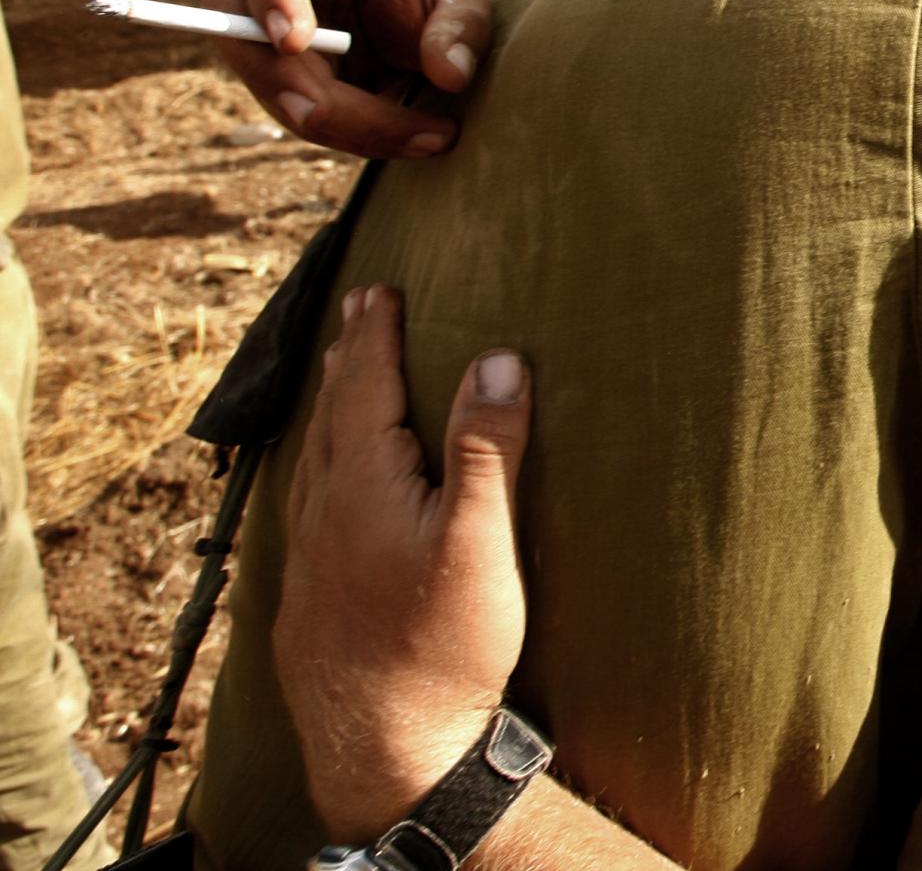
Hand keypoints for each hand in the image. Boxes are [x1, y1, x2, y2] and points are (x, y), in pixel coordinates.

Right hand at [202, 0, 493, 155]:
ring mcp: (264, 40)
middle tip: (380, 128)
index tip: (293, 42)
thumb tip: (449, 74)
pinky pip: (305, 118)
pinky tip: (414, 139)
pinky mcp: (280, 83)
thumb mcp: (462, 0)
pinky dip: (357, 137)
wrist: (416, 23)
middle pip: (256, 42)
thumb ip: (461, 27)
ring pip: (280, 93)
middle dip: (315, 94)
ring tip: (430, 138)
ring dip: (348, 127)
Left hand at [278, 285, 532, 839]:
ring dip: (328, 408)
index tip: (380, 291)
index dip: (376, 338)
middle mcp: (324, 514)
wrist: (384, 750)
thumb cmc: (442, 648)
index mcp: (363, 489)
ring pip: (311, 460)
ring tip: (339, 378)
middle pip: (330, 417)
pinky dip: (317, 462)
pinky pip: (305, 501)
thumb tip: (498, 359)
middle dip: (348, 360)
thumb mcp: (481, 542)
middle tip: (356, 313)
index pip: (365, 391)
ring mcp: (308, 558)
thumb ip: (488, 448)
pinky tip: (324, 482)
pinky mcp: (309, 597)